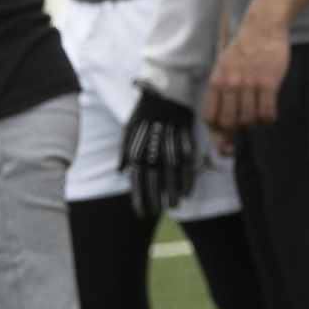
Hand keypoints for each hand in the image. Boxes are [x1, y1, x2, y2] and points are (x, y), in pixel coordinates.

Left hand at [118, 85, 204, 220]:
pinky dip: (187, 181)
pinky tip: (187, 192)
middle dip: (155, 200)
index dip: (139, 199)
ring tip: (173, 205)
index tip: (141, 212)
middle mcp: (152, 154)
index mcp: (136, 152)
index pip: (137, 182)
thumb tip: (121, 171)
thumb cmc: (144, 114)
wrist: (164, 96)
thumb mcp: (128, 132)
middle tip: (157, 212)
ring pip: (171, 178)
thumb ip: (124, 154)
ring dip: (172, 194)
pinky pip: (186, 168)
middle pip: (154, 183)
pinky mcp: (184, 146)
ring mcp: (169, 151)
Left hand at [203, 16, 289, 143]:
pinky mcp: (267, 84)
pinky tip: (270, 112)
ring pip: (249, 120)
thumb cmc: (244, 48)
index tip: (226, 144)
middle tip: (246, 125)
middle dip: (237, 130)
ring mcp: (248, 85)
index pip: (210, 117)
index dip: (216, 135)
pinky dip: (269, 118)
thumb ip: (221, 89)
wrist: (263, 28)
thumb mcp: (223, 66)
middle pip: (228, 123)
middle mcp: (229, 85)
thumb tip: (221, 114)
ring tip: (259, 112)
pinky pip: (267, 113)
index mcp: (216, 82)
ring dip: (255, 122)